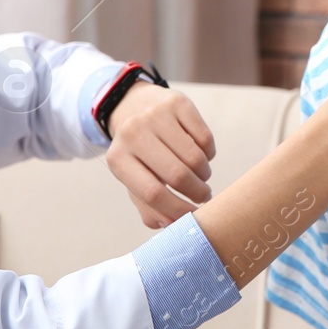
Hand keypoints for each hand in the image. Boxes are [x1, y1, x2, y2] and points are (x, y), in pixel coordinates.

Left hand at [104, 80, 217, 228]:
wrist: (135, 106)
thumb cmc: (138, 153)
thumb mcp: (133, 179)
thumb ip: (148, 207)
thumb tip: (171, 225)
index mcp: (118, 159)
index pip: (153, 194)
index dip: (178, 210)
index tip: (194, 217)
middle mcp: (133, 134)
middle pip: (177, 175)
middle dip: (197, 193)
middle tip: (204, 197)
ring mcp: (155, 115)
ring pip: (195, 157)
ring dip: (204, 175)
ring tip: (201, 177)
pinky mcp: (177, 103)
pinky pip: (205, 138)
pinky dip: (209, 154)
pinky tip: (202, 155)